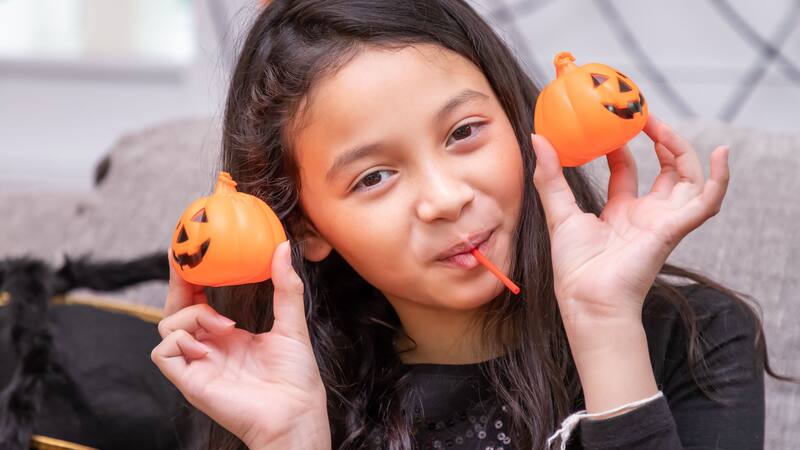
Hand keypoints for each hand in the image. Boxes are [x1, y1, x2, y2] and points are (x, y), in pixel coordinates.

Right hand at [151, 241, 330, 449]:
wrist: (295, 412)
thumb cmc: (296, 377)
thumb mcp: (291, 324)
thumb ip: (285, 287)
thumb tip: (281, 247)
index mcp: (228, 336)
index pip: (199, 300)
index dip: (192, 276)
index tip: (194, 248)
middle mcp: (208, 347)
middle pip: (175, 308)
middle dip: (177, 282)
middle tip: (184, 257)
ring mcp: (197, 364)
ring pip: (167, 324)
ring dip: (193, 314)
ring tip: (226, 325)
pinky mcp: (189, 381)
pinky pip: (163, 351)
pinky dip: (180, 340)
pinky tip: (208, 346)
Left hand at [531, 114, 729, 330]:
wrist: (587, 298)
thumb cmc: (575, 267)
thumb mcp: (559, 213)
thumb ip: (550, 177)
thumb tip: (538, 138)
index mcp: (620, 213)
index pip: (629, 172)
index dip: (625, 147)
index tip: (615, 124)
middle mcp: (646, 215)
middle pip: (666, 171)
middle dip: (661, 141)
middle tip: (642, 115)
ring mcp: (664, 221)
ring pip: (689, 179)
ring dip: (683, 150)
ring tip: (662, 127)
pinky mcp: (675, 228)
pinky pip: (708, 201)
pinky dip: (720, 178)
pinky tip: (720, 154)